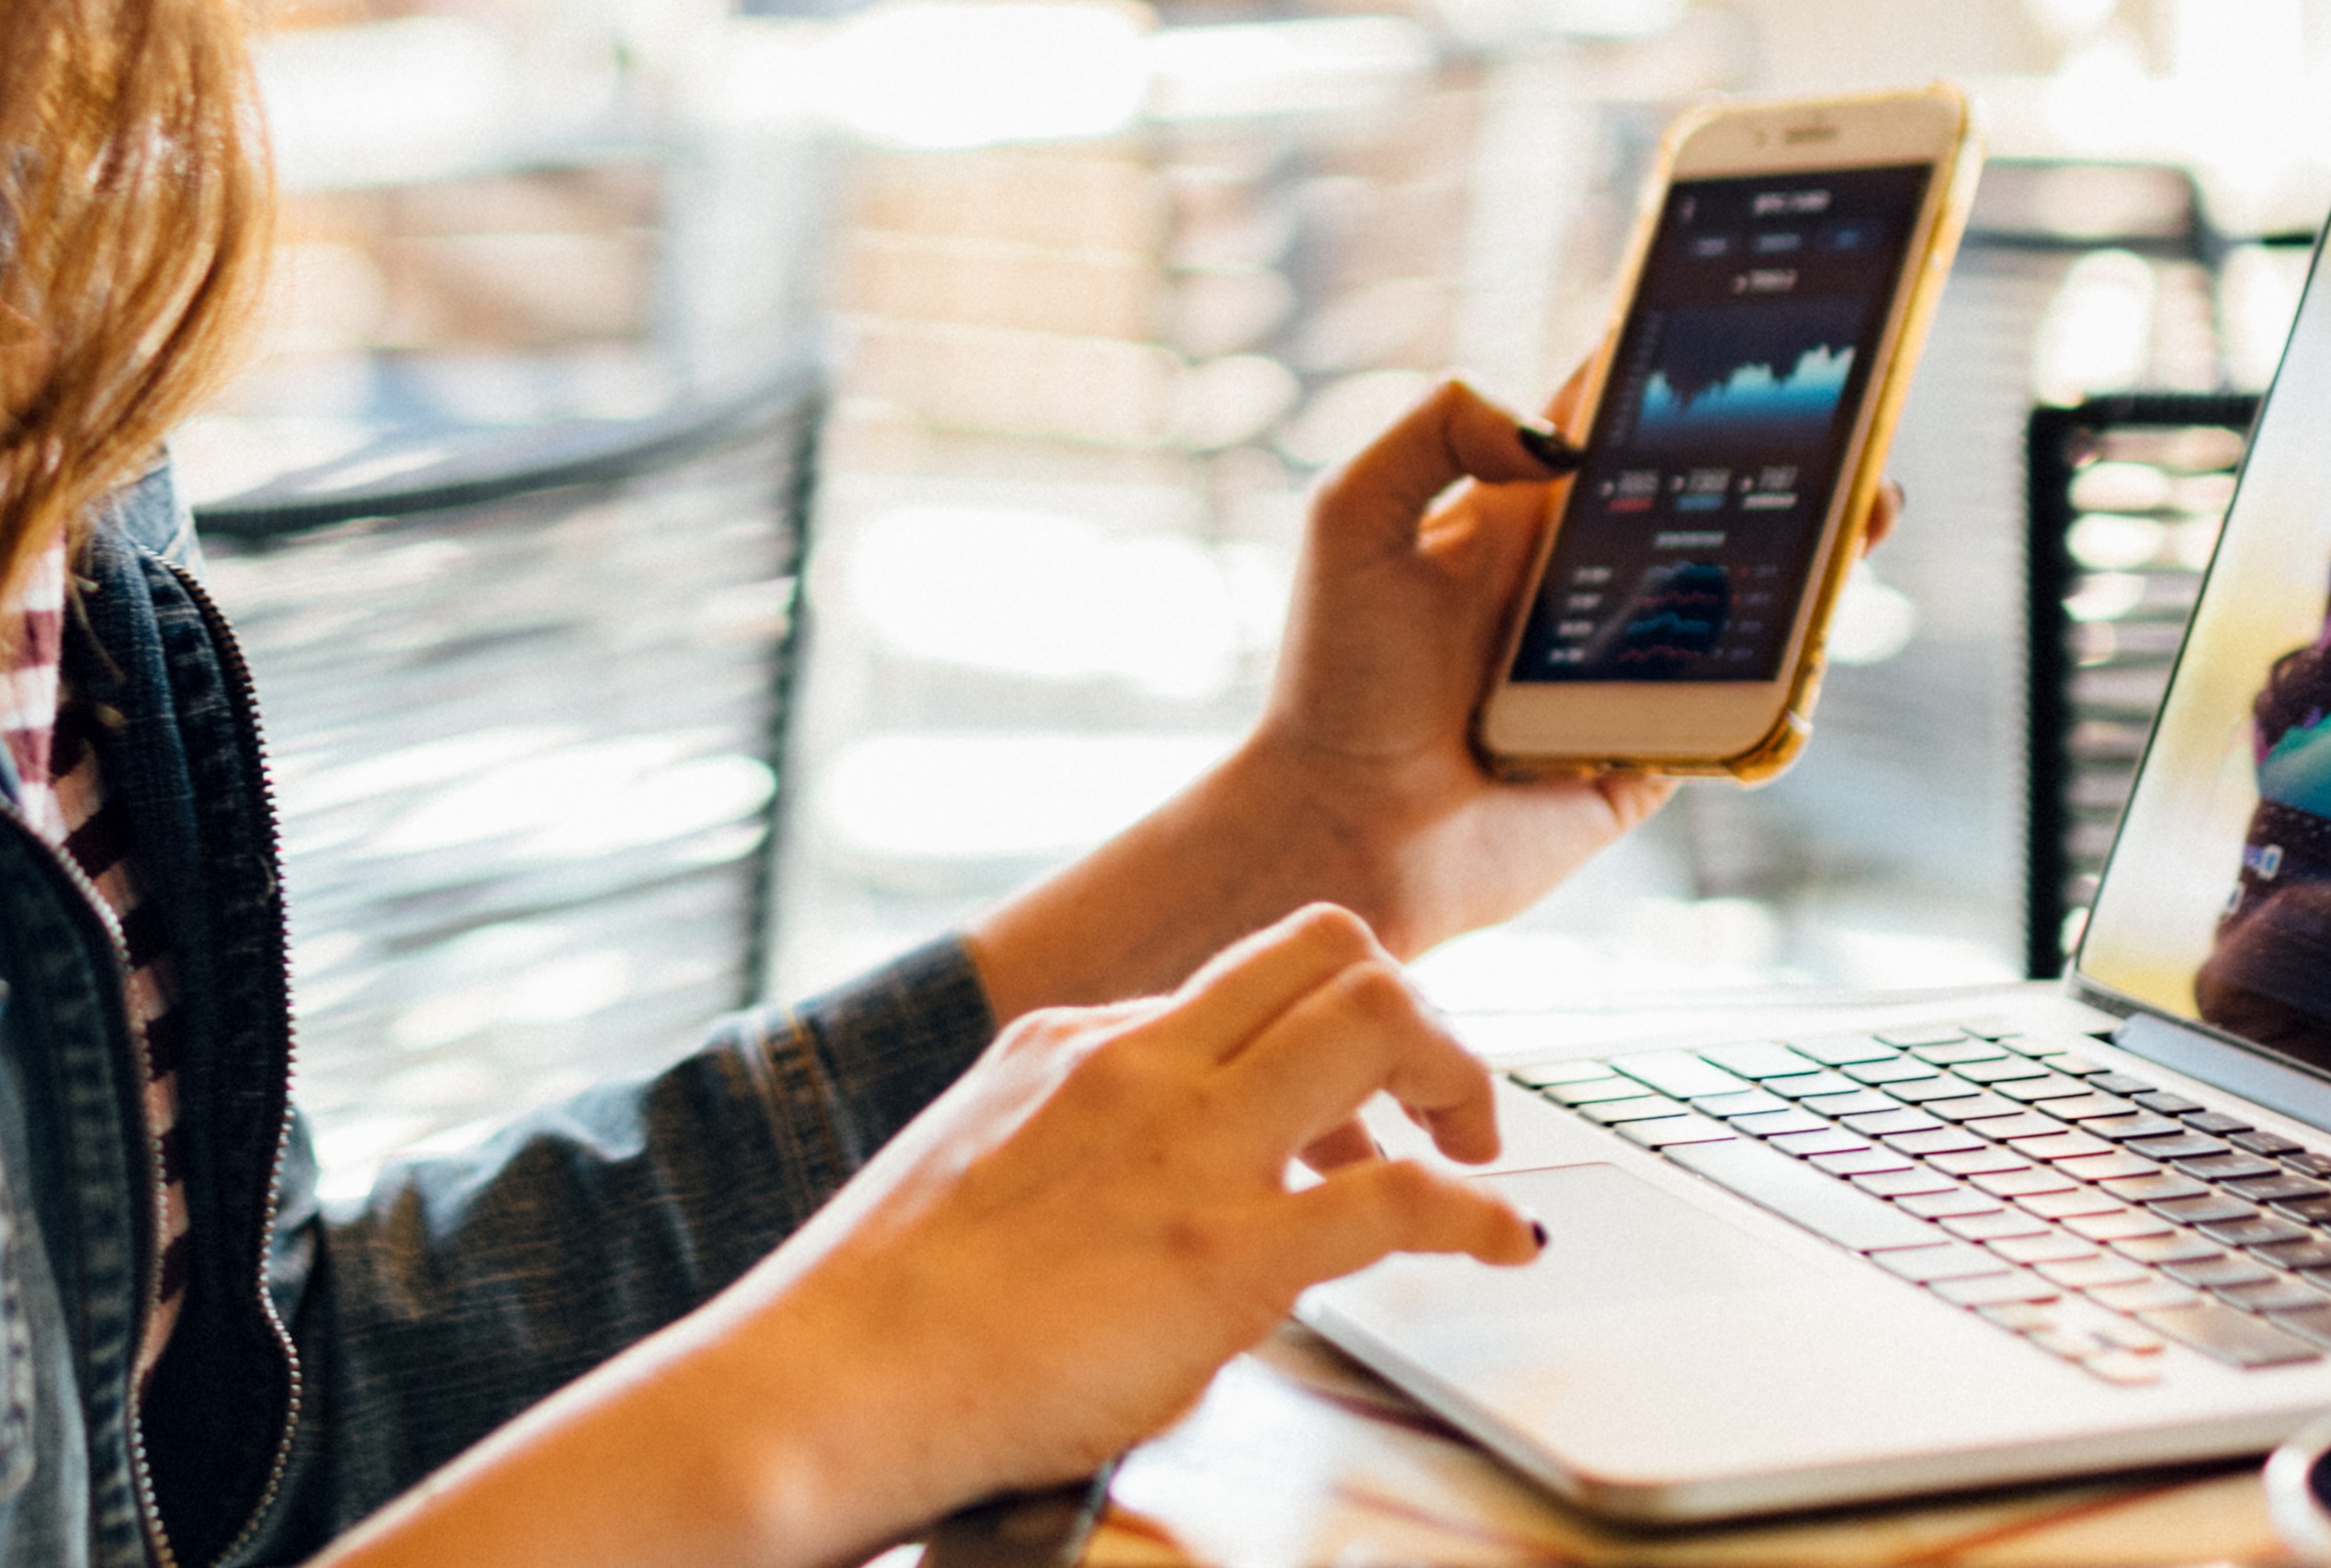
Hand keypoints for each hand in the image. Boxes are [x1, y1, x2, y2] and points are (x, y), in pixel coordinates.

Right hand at [696, 906, 1540, 1539]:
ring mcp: (1188, 1151)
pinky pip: (1402, 1198)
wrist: (829, 1381)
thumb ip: (1072, 1143)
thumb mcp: (979, 1163)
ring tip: (1480, 1150)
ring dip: (1460, 1076)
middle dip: (1413, 1012)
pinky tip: (1500, 1242)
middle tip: (1441, 1100)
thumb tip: (1135, 1182)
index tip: (1346, 1104)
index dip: (1315, 1029)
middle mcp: (1141, 1064)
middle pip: (1330, 948)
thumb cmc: (882, 1309)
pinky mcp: (1225, 1256)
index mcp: (1074, 1039)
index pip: (1238, 980)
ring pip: (1380, 1018)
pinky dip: (1477, 1212)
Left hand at [960, 367, 1899, 1013]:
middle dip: (1779, 458)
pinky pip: (1742, 710)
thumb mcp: (1351, 521)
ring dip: (1809, 556)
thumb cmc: (1332, 680)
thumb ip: (1432, 433)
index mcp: (1519, 513)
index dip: (1676, 364)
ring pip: (1742, 598)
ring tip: (1866, 508)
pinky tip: (1815, 642)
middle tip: (1848, 418)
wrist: (1343, 831)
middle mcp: (1580, 581)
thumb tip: (1558, 430)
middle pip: (1703, 501)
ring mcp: (1624, 667)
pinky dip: (1787, 681)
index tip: (1747, 309)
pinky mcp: (1653, 750)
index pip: (1613, 418)